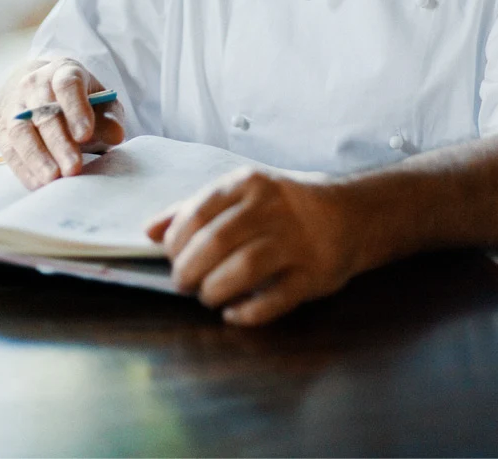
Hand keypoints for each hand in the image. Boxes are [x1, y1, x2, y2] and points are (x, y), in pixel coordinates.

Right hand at [0, 58, 124, 188]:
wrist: (36, 94)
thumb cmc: (76, 102)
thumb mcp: (99, 102)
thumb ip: (109, 117)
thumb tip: (116, 134)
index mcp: (63, 71)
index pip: (67, 85)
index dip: (76, 109)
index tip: (85, 134)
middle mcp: (34, 85)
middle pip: (44, 112)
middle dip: (59, 142)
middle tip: (74, 168)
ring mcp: (15, 106)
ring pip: (21, 131)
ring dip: (37, 157)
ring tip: (53, 179)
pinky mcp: (3, 129)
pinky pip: (9, 149)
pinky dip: (23, 168)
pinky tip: (39, 184)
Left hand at [146, 167, 356, 324]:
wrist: (348, 214)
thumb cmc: (279, 206)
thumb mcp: (237, 195)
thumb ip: (192, 210)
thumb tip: (149, 232)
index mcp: (247, 184)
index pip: (198, 213)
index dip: (177, 241)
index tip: (171, 257)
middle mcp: (272, 208)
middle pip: (218, 242)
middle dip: (190, 268)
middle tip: (183, 283)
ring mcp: (296, 241)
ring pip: (245, 268)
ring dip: (215, 289)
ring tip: (206, 296)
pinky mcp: (315, 274)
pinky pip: (277, 298)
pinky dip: (248, 311)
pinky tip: (232, 314)